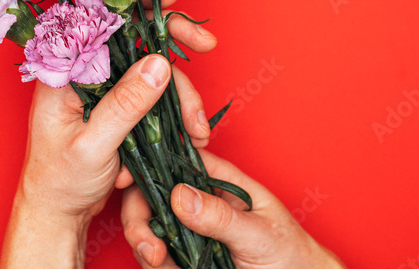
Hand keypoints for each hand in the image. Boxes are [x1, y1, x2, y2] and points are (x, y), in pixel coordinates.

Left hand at [0, 0, 217, 267]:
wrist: (57, 213)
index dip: (138, 3)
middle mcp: (85, 71)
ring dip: (181, 94)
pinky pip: (154, 94)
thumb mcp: (93, 145)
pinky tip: (186, 132)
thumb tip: (158, 63)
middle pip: (135, 38)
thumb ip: (125, 104)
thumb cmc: (58, 182)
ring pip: (151, 69)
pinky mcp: (119, 106)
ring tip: (197, 130)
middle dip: (174, 42)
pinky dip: (176, 110)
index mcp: (65, 71)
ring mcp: (104, 88)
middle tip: (206, 46)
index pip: (103, 20)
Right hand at [122, 148, 345, 268]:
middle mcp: (200, 202)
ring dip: (145, 243)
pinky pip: (159, 257)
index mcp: (219, 181)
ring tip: (157, 260)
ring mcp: (191, 231)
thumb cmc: (290, 252)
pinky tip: (163, 267)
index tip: (127, 181)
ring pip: (150, 228)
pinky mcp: (186, 258)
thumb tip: (180, 195)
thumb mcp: (259, 231)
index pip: (177, 160)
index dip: (148, 165)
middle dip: (140, 216)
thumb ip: (220, 215)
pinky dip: (154, 263)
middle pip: (153, 195)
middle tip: (147, 243)